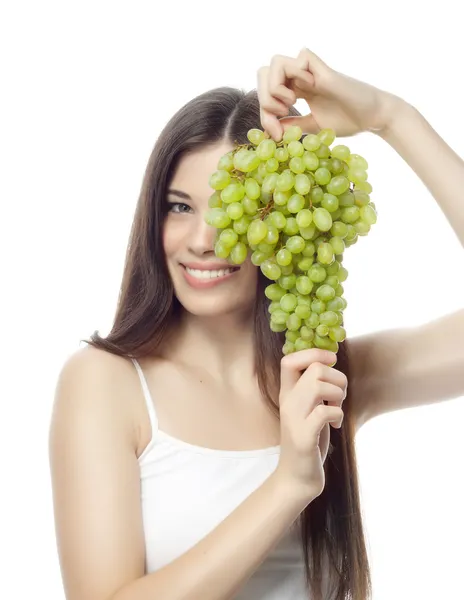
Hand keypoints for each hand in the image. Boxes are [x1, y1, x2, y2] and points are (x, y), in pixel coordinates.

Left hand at [257, 47, 400, 140]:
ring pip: (275, 62)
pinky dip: (297, 76)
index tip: (275, 134)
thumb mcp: (313, 127)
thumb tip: (272, 131)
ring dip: (275, 86)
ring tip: (291, 102)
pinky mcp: (323, 69)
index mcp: (296, 90)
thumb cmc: (348, 120)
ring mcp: (310, 72)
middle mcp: (300, 78)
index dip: (264, 114)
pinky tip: (309, 91)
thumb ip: (294, 126)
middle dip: (264, 97)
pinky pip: (299, 58)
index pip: (266, 93)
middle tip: (281, 114)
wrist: (371, 117)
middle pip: (264, 73)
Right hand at [274, 348, 347, 501]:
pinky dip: (337, 414)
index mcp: (287, 393)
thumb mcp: (309, 409)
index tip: (330, 362)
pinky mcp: (303, 437)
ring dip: (339, 396)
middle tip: (339, 396)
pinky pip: (324, 412)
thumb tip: (329, 363)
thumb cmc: (309, 440)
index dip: (313, 353)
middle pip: (314, 368)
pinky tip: (337, 424)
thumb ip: (314, 388)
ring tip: (337, 409)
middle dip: (337, 378)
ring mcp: (294, 419)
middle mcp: (287, 402)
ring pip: (319, 386)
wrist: (297, 478)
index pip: (289, 359)